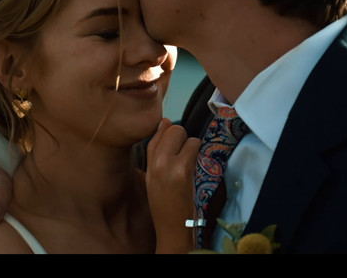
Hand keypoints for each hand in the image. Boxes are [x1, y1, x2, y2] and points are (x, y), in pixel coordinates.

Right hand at [145, 117, 200, 252]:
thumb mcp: (153, 174)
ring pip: (186, 136)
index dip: (169, 133)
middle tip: (183, 154)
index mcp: (148, 162)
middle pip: (174, 128)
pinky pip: (195, 146)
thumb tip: (165, 122)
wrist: (171, 225)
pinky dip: (198, 152)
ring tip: (188, 162)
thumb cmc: (164, 201)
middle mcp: (157, 161)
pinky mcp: (185, 170)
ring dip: (192, 145)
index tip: (174, 143)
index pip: (158, 131)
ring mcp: (171, 165)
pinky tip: (193, 167)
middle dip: (182, 137)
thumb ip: (157, 149)